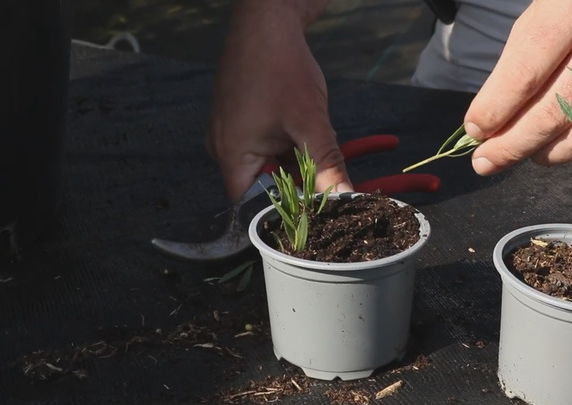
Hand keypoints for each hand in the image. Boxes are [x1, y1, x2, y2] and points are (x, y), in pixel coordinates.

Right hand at [206, 0, 351, 201]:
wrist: (267, 19)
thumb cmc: (280, 66)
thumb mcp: (310, 122)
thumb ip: (326, 165)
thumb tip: (345, 199)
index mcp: (231, 155)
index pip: (252, 206)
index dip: (285, 214)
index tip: (316, 216)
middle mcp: (226, 148)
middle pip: (264, 187)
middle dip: (298, 187)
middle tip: (329, 189)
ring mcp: (235, 133)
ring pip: (272, 166)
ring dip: (300, 165)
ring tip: (324, 159)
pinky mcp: (246, 120)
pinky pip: (270, 145)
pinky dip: (295, 147)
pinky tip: (317, 140)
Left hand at [464, 0, 571, 174]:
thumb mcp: (542, 16)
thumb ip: (516, 66)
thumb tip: (488, 121)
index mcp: (571, 13)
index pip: (524, 76)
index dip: (495, 110)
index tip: (474, 131)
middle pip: (551, 112)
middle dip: (511, 145)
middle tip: (485, 161)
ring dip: (543, 153)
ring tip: (521, 156)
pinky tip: (553, 147)